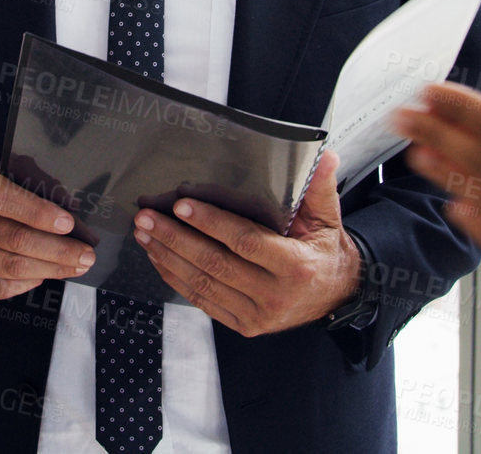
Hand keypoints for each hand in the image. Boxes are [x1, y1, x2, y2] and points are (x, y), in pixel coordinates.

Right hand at [0, 164, 93, 299]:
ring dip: (49, 269)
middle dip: (57, 249)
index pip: (2, 198)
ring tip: (73, 266)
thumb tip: (66, 212)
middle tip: (85, 254)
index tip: (68, 224)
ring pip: (10, 266)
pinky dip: (25, 284)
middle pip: (13, 238)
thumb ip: (21, 190)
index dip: (38, 213)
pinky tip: (42, 276)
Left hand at [133, 153, 359, 337]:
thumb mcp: (328, 217)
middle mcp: (274, 295)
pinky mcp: (243, 325)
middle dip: (176, 238)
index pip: (245, 242)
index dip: (211, 223)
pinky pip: (202, 302)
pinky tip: (160, 259)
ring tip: (145, 234)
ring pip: (203, 285)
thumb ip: (321, 186)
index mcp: (296, 265)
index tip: (182, 205)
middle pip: (215, 264)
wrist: (335, 295)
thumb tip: (324, 155)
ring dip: (169, 257)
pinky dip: (176, 279)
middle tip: (147, 217)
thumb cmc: (324, 250)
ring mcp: (257, 314)